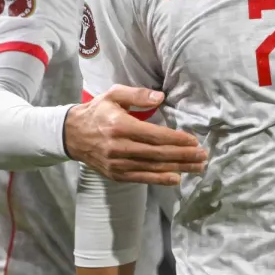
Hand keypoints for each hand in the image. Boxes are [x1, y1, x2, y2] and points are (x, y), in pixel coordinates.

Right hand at [64, 85, 206, 184]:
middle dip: (183, 155)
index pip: (154, 135)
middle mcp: (119, 147)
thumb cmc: (96, 112)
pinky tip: (176, 178)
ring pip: (152, 168)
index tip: (193, 140)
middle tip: (203, 155)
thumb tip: (160, 98)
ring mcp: (117, 164)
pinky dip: (160, 179)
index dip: (176, 139)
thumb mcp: (113, 95)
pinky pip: (141, 178)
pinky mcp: (116, 175)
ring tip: (197, 167)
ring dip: (178, 168)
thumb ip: (137, 95)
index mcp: (120, 126)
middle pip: (157, 154)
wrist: (71, 135)